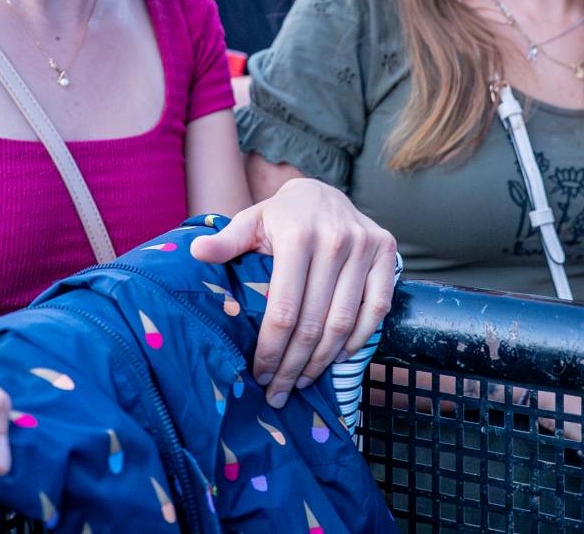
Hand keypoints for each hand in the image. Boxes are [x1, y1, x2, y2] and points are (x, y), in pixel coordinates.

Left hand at [189, 177, 396, 407]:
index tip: (259, 374)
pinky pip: (376, 308)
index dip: (271, 348)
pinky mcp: (387, 253)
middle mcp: (335, 240)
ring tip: (303, 382)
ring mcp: (365, 247)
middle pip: (314, 322)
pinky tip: (337, 357)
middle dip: (293, 365)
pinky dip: (359, 339)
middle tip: (278, 392)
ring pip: (345, 321)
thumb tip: (196, 253)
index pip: (284, 309)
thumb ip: (226, 241)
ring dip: (323, 360)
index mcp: (297, 237)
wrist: (323, 192)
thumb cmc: (280, 218)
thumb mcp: (251, 223)